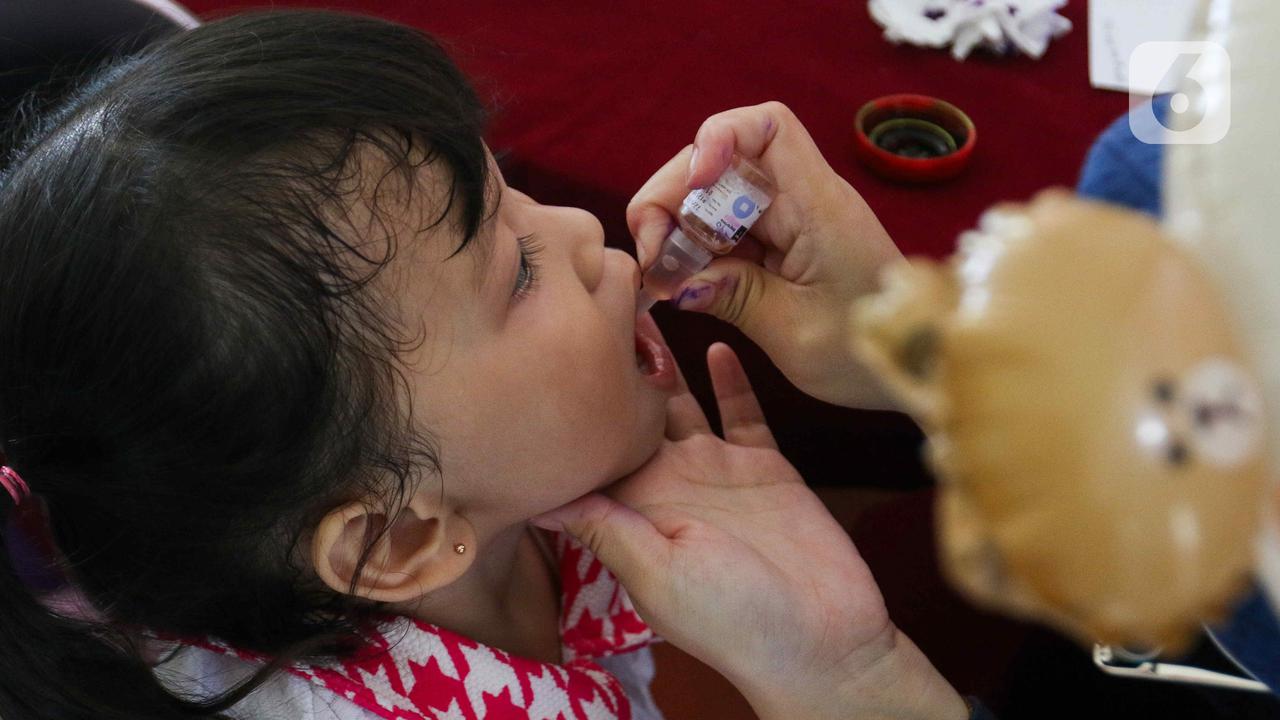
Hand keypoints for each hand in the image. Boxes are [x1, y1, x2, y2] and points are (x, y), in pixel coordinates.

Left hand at [533, 344, 965, 719]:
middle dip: (609, 369)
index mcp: (634, 509)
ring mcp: (717, 470)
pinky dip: (729, 380)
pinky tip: (713, 342)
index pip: (589, 447)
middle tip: (588, 306)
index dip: (569, 407)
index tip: (544, 356)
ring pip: (680, 401)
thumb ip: (605, 525)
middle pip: (628, 412)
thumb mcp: (657, 572)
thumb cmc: (732, 619)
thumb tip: (534, 494)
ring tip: (640, 308)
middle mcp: (669, 483)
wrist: (822, 640)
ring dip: (662, 362)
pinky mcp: (765, 465)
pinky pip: (741, 412)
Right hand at [628, 101, 902, 408]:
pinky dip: (698, 250)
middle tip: (656, 257)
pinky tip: (687, 282)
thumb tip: (676, 278)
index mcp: (818, 207)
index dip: (718, 138)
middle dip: (674, 198)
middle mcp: (803, 201)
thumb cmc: (870, 354)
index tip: (692, 187)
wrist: (916, 366)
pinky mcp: (781, 245)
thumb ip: (732, 297)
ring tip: (667, 278)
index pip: (767, 125)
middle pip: (721, 162)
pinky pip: (726, 230)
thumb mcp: (794, 335)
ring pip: (715, 197)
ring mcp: (790, 222)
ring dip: (680, 229)